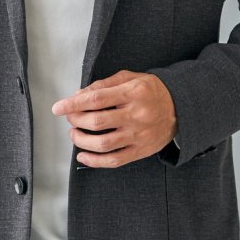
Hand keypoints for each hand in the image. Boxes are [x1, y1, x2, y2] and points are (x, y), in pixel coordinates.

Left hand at [51, 70, 176, 167]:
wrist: (181, 108)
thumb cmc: (151, 91)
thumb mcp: (130, 78)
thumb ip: (103, 85)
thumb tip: (78, 95)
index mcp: (132, 93)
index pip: (96, 98)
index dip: (73, 104)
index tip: (58, 107)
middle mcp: (136, 115)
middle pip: (97, 122)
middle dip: (76, 120)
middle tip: (71, 118)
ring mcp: (138, 135)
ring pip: (102, 144)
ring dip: (81, 140)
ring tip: (75, 134)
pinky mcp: (141, 151)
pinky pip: (114, 160)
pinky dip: (94, 161)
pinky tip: (83, 155)